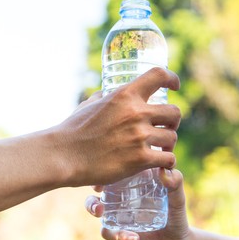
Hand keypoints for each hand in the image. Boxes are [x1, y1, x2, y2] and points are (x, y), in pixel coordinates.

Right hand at [55, 67, 180, 186]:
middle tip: (164, 129)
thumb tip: (106, 94)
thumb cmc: (72, 130)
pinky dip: (166, 162)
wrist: (63, 155)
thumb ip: (103, 98)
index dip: (172, 78)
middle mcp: (136, 113)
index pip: (158, 75)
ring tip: (160, 149)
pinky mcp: (140, 159)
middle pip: (175, 112)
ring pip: (172, 137)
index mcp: (124, 95)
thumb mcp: (88, 105)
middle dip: (172, 122)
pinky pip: (168, 159)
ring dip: (168, 144)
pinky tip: (159, 164)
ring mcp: (139, 136)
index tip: (175, 86)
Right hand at [85, 169, 190, 239]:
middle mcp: (119, 198)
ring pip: (95, 209)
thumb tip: (165, 171)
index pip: (113, 172)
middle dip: (91, 184)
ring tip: (100, 211)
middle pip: (97, 188)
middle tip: (96, 189)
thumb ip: (175, 184)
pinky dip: (118, 234)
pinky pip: (110, 233)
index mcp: (130, 184)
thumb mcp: (177, 198)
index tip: (104, 168)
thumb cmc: (175, 216)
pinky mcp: (118, 234)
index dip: (104, 168)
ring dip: (93, 207)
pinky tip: (133, 237)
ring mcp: (116, 216)